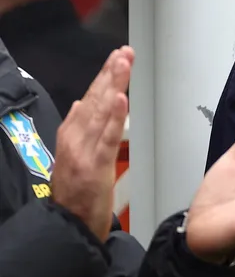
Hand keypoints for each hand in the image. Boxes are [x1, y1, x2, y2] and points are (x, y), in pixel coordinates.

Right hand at [50, 47, 133, 242]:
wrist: (68, 224)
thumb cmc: (75, 192)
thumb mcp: (71, 155)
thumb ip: (76, 128)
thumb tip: (79, 103)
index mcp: (71, 134)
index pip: (90, 98)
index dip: (104, 77)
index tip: (117, 57)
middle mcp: (75, 138)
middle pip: (96, 100)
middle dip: (111, 74)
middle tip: (125, 52)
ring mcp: (84, 151)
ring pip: (102, 112)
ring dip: (114, 86)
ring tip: (123, 63)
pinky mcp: (95, 166)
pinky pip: (107, 138)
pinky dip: (115, 117)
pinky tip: (122, 99)